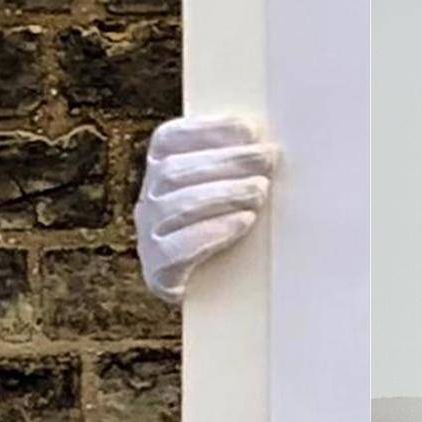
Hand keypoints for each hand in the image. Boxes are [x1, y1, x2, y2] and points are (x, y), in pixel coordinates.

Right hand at [134, 115, 275, 304]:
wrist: (219, 292)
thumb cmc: (233, 229)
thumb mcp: (235, 192)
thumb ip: (243, 166)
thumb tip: (272, 142)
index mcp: (161, 172)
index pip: (168, 140)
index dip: (206, 129)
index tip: (248, 129)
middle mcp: (149, 201)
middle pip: (174, 171)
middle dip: (226, 161)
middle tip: (267, 159)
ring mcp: (148, 236)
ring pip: (173, 206)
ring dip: (222, 193)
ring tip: (259, 191)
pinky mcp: (158, 272)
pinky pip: (175, 249)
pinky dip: (212, 231)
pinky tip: (243, 221)